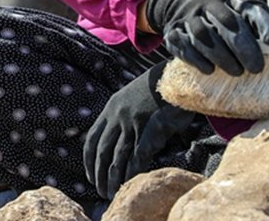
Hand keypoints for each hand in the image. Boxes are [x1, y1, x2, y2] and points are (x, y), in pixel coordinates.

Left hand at [83, 63, 194, 198]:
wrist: (179, 76)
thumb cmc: (160, 89)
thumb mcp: (132, 96)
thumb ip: (121, 115)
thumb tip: (117, 139)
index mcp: (111, 107)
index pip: (92, 138)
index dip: (89, 160)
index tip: (90, 175)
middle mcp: (118, 115)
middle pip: (103, 151)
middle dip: (99, 174)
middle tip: (101, 191)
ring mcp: (134, 121)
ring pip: (118, 157)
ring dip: (114, 178)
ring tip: (113, 193)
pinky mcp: (152, 127)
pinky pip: (138, 155)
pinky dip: (132, 171)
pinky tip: (130, 183)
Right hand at [144, 0, 268, 75]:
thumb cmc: (218, 7)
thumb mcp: (237, 4)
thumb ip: (256, 19)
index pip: (248, 5)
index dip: (263, 23)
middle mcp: (206, 0)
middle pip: (226, 22)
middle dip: (243, 48)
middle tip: (256, 67)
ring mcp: (186, 15)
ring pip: (204, 36)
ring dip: (222, 57)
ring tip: (236, 71)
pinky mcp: (171, 30)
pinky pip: (184, 46)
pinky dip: (198, 60)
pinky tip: (210, 69)